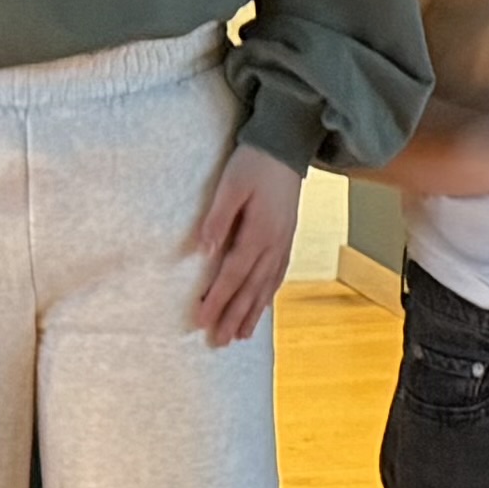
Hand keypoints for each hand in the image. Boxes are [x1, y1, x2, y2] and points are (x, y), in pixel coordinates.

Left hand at [191, 146, 303, 346]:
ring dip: (252, 312)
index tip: (202, 320)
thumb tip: (203, 250)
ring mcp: (283, 242)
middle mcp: (274, 244)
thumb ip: (217, 219)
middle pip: (250, 288)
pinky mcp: (286, 238)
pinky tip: (262, 306)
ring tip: (240, 336)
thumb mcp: (230, 185)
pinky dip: (268, 294)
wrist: (286, 146)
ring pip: (266, 286)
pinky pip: (277, 274)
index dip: (217, 299)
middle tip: (218, 341)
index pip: (233, 274)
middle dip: (233, 316)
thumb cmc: (254, 163)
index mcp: (259, 232)